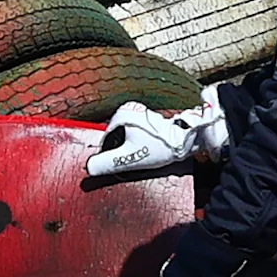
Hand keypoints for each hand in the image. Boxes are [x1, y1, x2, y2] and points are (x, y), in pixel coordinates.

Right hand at [85, 96, 228, 180]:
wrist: (187, 141)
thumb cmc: (161, 146)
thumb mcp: (129, 158)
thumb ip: (106, 163)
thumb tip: (88, 167)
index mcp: (122, 114)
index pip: (106, 137)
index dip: (110, 152)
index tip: (118, 160)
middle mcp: (133, 109)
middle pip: (117, 136)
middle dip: (123, 149)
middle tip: (133, 159)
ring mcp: (145, 113)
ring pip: (130, 135)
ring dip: (134, 146)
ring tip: (144, 154)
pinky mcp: (156, 119)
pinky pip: (142, 134)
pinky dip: (144, 142)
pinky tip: (151, 149)